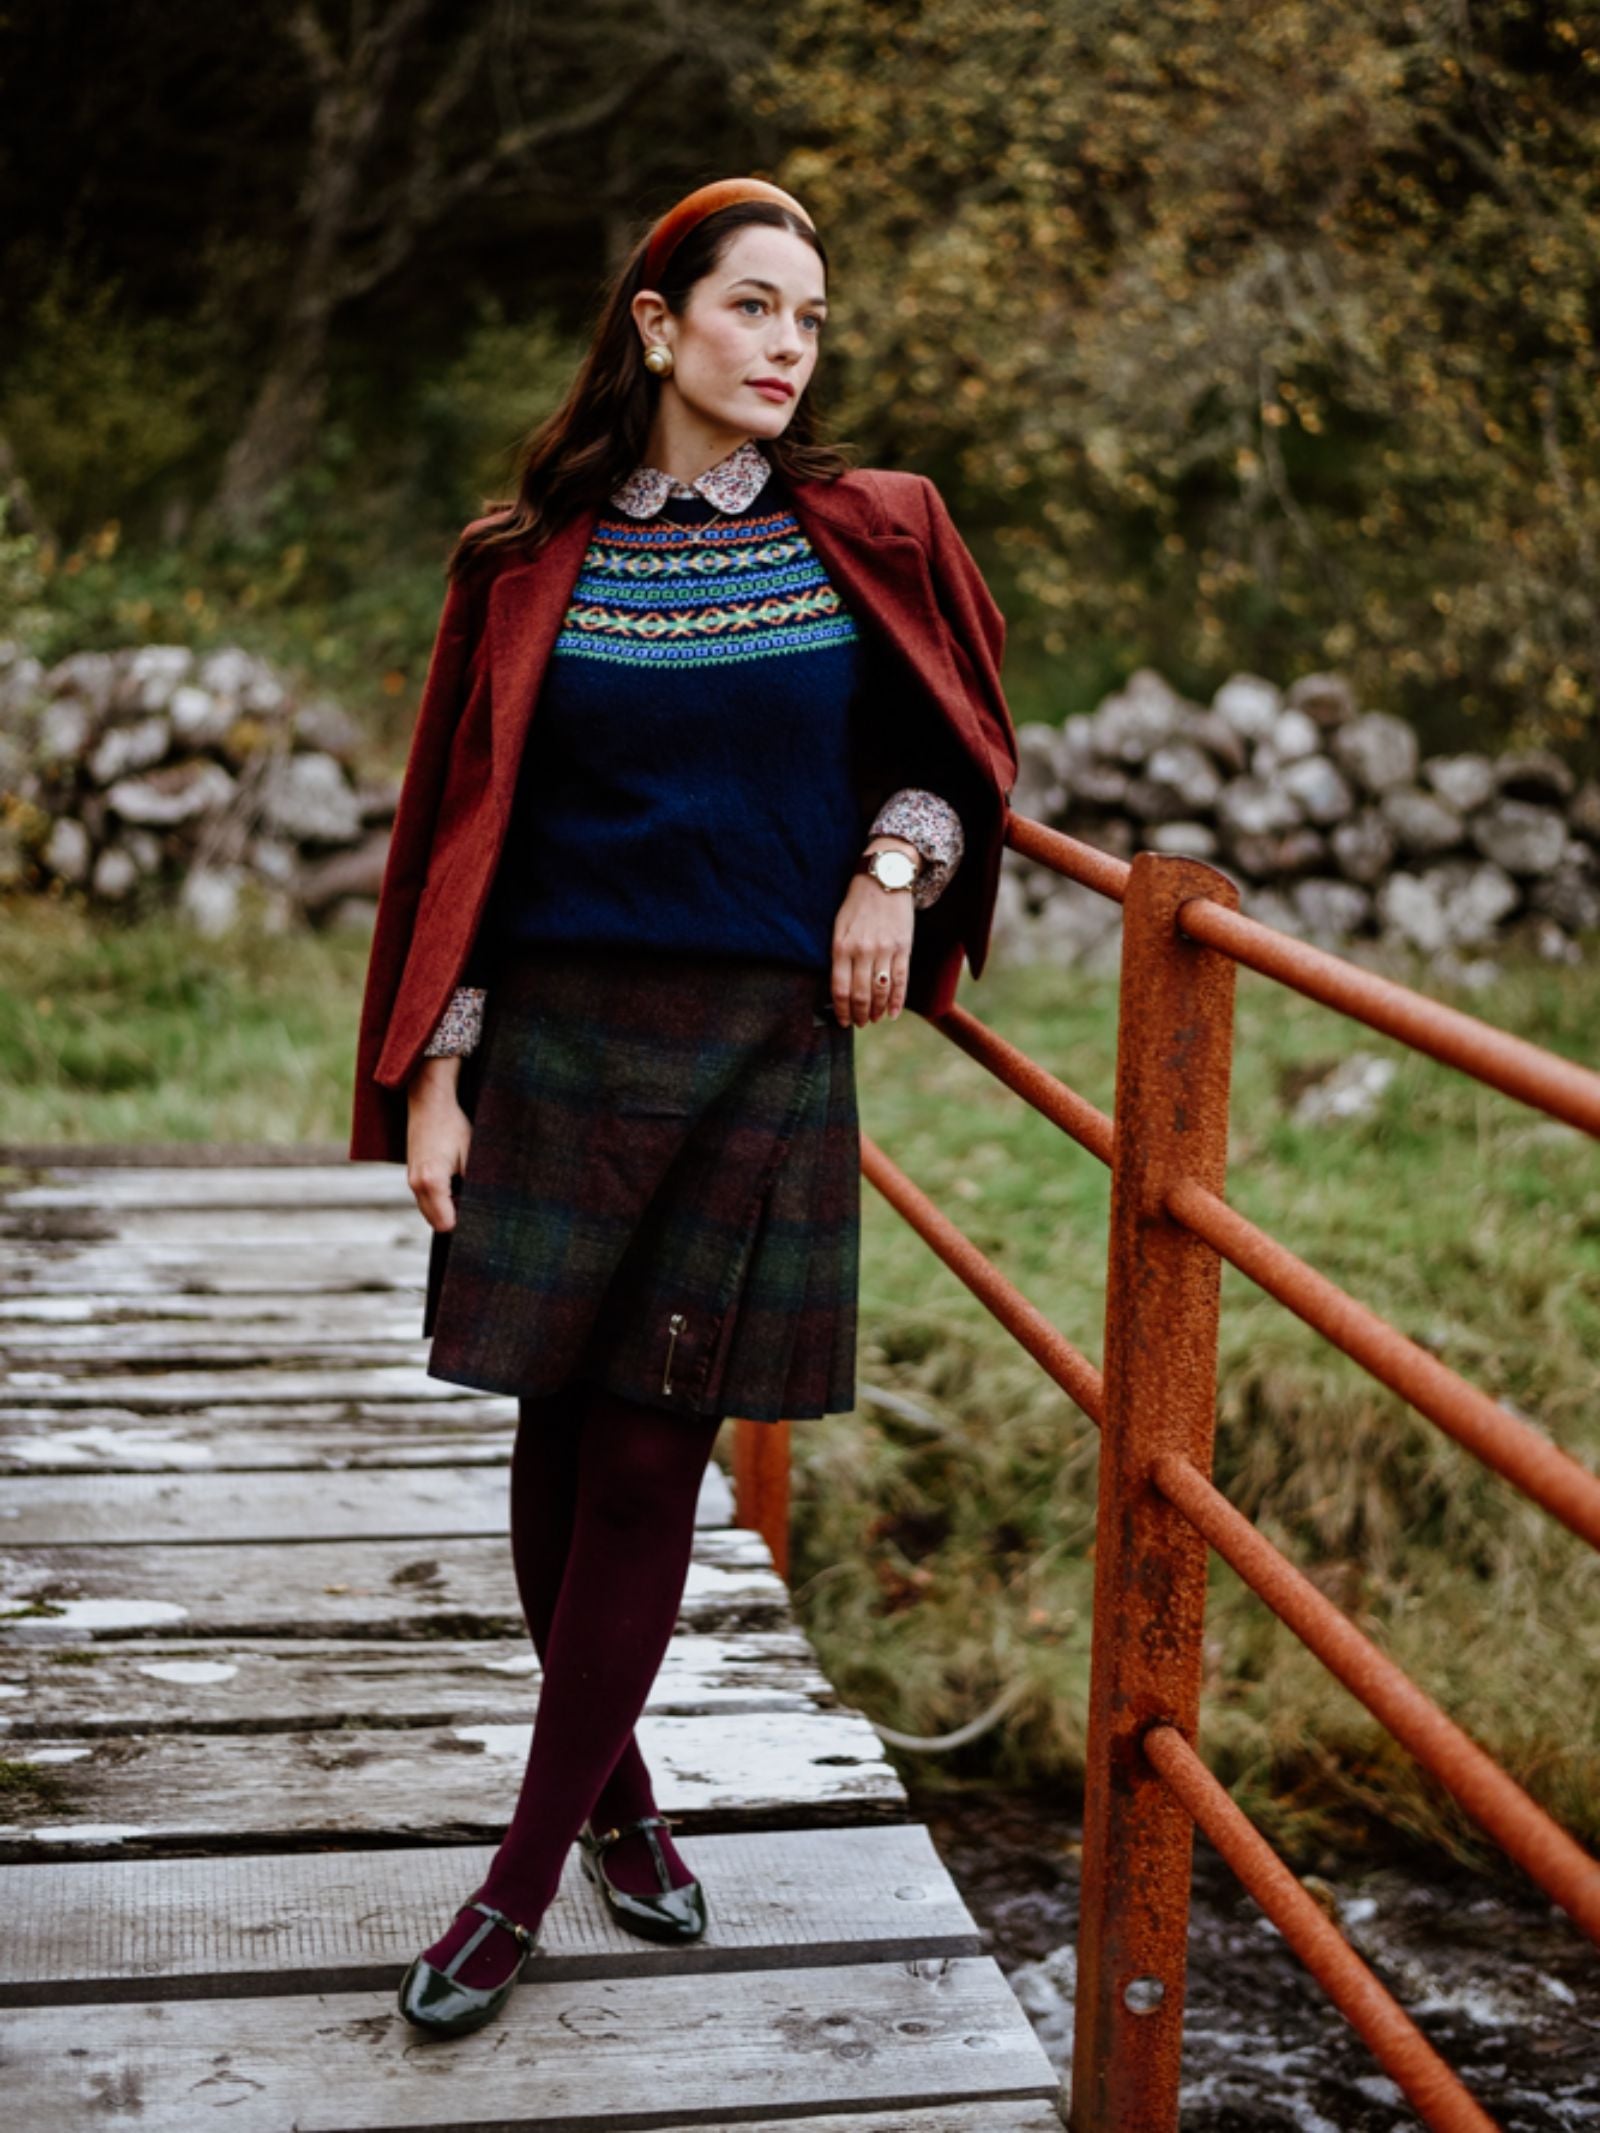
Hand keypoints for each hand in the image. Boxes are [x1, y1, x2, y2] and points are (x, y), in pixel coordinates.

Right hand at [406, 1056, 471, 1231]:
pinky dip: (439, 1198)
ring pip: (430, 1211)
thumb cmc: (453, 1127)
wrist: (430, 1104)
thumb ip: (475, 1186)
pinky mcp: (411, 1175)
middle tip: (473, 1199)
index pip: (446, 1224)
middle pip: (436, 1222)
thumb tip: (484, 1209)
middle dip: (455, 1217)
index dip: (464, 1222)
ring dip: (447, 1207)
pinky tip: (453, 1180)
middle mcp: (416, 1184)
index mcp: (432, 1182)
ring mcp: (411, 1180)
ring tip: (464, 1186)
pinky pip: (426, 1199)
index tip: (479, 1212)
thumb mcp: (472, 1156)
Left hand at [831, 857, 916, 1025]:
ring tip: (873, 1019)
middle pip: (860, 995)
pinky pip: (901, 981)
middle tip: (859, 1023)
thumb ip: (838, 955)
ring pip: (880, 991)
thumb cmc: (857, 904)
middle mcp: (862, 951)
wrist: (884, 878)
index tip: (843, 1021)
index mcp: (841, 947)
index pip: (840, 989)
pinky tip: (892, 1014)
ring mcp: (885, 950)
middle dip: (859, 1015)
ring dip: (876, 1011)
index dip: (842, 1010)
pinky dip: (896, 1001)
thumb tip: (840, 987)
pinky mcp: (903, 948)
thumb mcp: (839, 926)